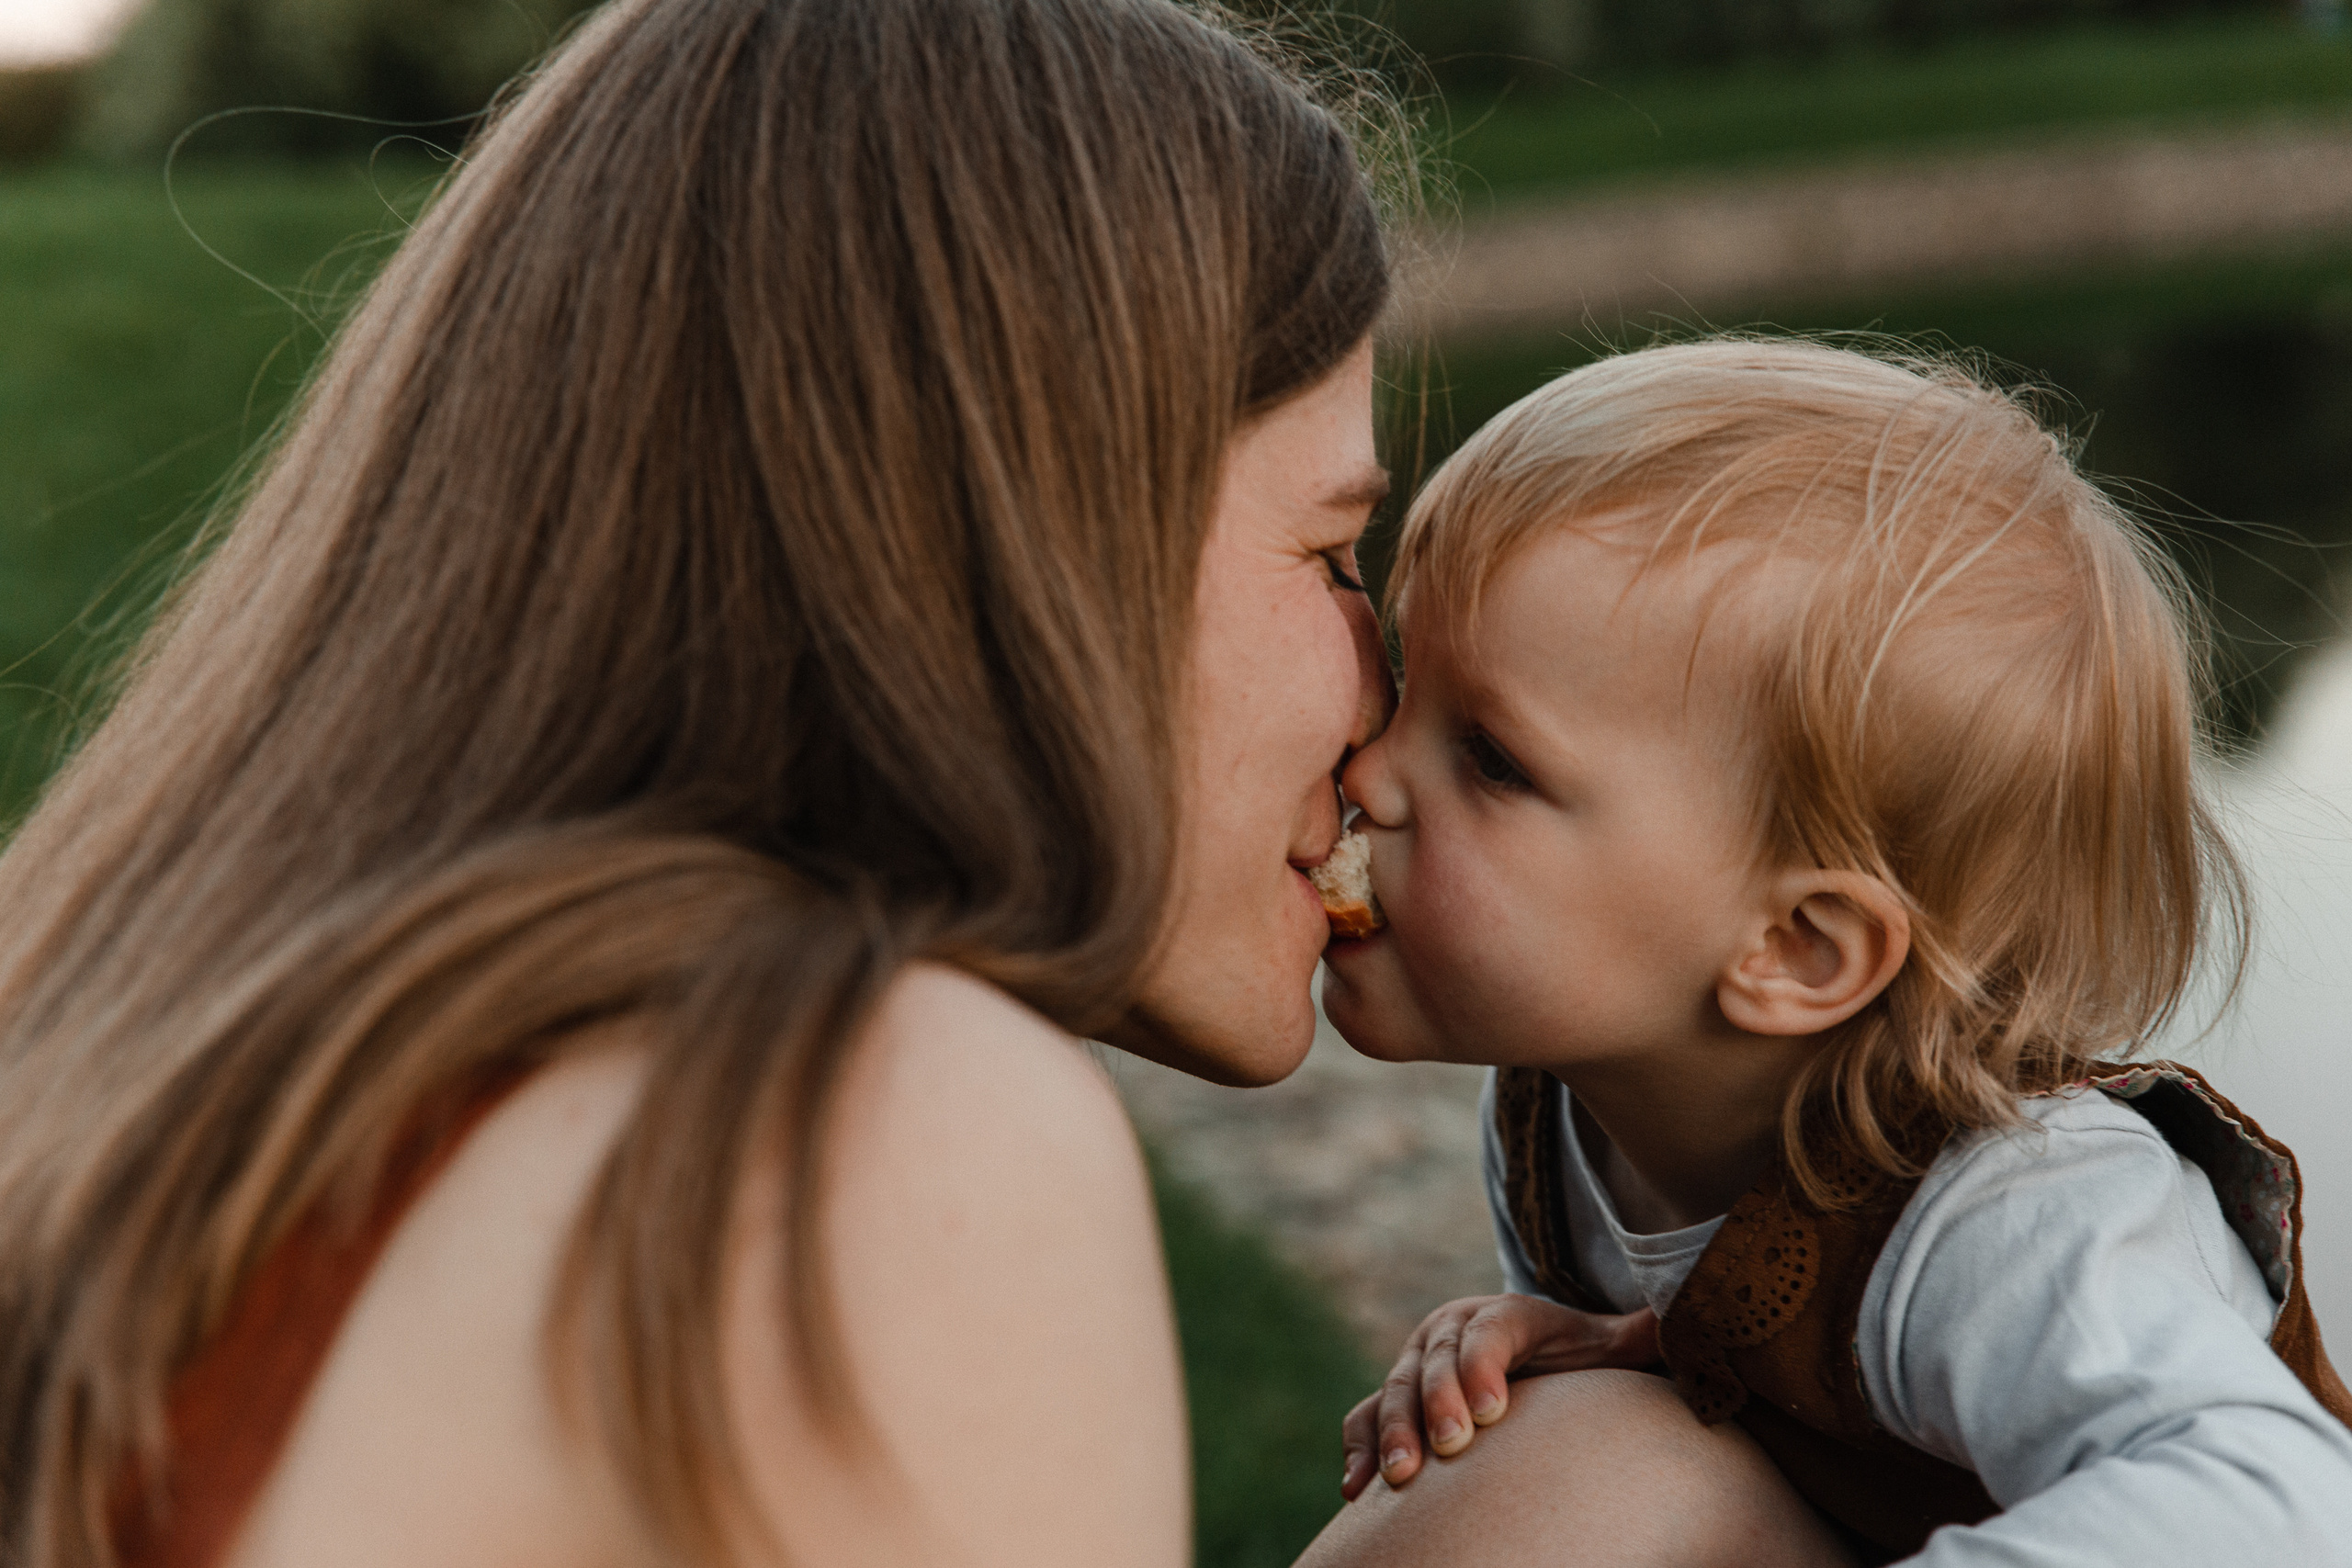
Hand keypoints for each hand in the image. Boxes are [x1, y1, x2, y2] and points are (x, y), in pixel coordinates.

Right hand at [1338, 1293, 1659, 1498]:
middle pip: (1434, 1360)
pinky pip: (1363, 1417)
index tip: (1492, 1411)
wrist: (1526, 1357)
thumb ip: (1637, 1336)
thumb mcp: (1608, 1344)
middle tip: (1450, 1447)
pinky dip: (1359, 1449)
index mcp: (1505, 1315)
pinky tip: (1358, 1489)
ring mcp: (1416, 1364)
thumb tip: (1682, 1320)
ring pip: (1393, 1390)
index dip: (1484, 1365)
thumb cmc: (1574, 1360)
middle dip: (1436, 1402)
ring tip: (1401, 1477)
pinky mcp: (1394, 1397)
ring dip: (1392, 1431)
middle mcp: (1451, 1331)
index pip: (1490, 1331)